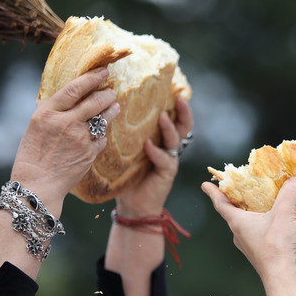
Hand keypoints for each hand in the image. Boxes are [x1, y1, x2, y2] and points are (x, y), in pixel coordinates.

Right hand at [10, 68, 119, 206]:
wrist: (37, 186)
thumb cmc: (32, 156)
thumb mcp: (34, 128)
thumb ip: (49, 111)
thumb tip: (59, 95)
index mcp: (47, 114)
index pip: (74, 88)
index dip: (91, 78)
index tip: (103, 72)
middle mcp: (65, 123)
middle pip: (95, 101)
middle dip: (107, 93)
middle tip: (111, 91)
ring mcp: (80, 138)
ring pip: (104, 118)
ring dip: (112, 109)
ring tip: (114, 105)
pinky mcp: (90, 153)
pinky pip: (102, 138)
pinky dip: (102, 134)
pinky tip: (101, 132)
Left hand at [115, 95, 193, 216]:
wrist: (133, 205)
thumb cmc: (127, 175)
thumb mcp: (128, 150)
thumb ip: (128, 134)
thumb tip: (111, 108)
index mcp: (161, 140)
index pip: (174, 119)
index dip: (178, 106)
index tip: (174, 90)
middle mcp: (169, 148)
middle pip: (183, 126)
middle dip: (183, 112)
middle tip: (179, 99)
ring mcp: (170, 160)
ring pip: (175, 141)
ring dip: (168, 128)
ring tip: (161, 117)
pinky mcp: (167, 173)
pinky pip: (164, 160)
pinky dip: (156, 152)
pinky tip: (147, 146)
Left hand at [201, 176, 295, 280]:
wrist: (282, 276)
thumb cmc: (276, 245)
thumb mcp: (284, 213)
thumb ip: (288, 194)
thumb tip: (294, 181)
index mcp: (237, 222)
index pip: (220, 203)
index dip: (212, 192)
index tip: (205, 184)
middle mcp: (239, 234)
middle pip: (234, 213)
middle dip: (237, 200)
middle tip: (241, 187)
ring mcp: (249, 245)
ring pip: (247, 224)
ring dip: (253, 213)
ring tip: (264, 202)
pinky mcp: (260, 252)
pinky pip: (259, 233)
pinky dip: (265, 224)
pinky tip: (279, 222)